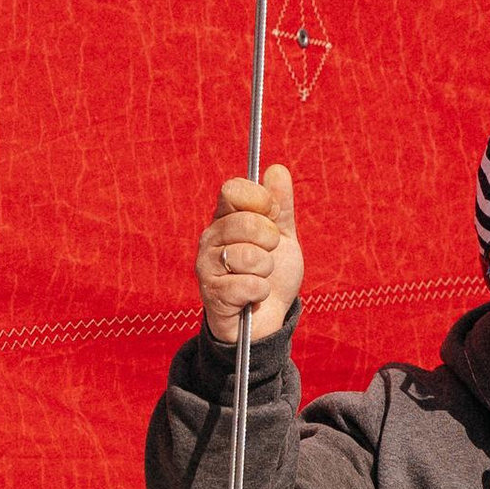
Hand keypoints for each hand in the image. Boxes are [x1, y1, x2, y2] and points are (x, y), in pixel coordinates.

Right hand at [198, 165, 302, 343]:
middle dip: (269, 241)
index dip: (260, 200)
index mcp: (226, 218)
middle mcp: (210, 237)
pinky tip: (253, 296)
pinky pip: (249, 285)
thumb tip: (277, 169)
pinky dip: (261, 292)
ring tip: (260, 277)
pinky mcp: (211, 293)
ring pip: (248, 256)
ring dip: (266, 270)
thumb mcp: (282, 237)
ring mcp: (207, 265)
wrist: (267, 318)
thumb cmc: (272, 275)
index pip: (233, 190)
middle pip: (245, 222)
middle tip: (268, 255)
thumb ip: (281, 205)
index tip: (273, 215)